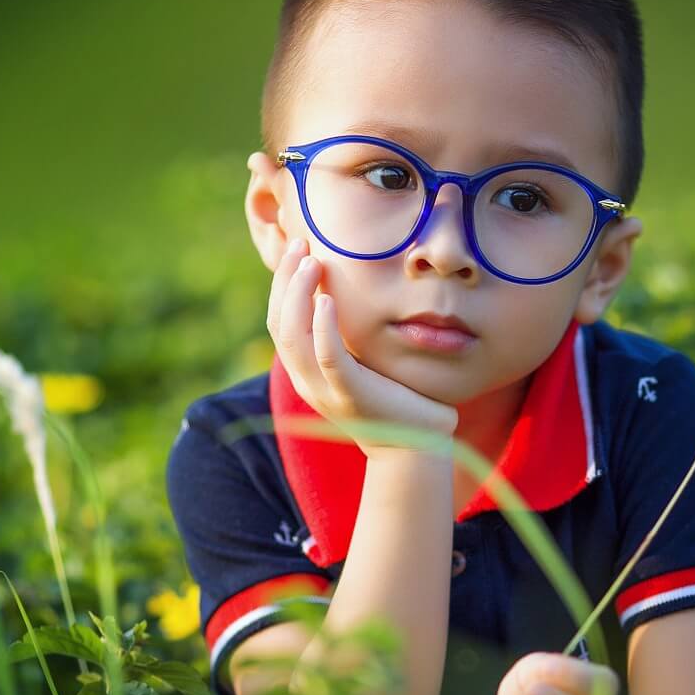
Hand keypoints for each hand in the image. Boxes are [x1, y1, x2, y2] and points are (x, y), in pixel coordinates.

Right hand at [267, 235, 458, 458]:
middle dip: (286, 281)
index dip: (283, 284)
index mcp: (306, 373)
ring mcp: (325, 390)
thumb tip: (349, 294)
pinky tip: (328, 300)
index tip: (301, 249)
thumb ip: (350, 337)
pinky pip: (328, 357)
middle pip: (279, 324)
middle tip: (302, 245)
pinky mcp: (350, 394)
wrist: (415, 448)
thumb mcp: (364, 363)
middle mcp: (307, 381)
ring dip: (299, 295)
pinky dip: (323, 327)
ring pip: (294, 337)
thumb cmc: (396, 401)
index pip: (279, 322)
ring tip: (313, 263)